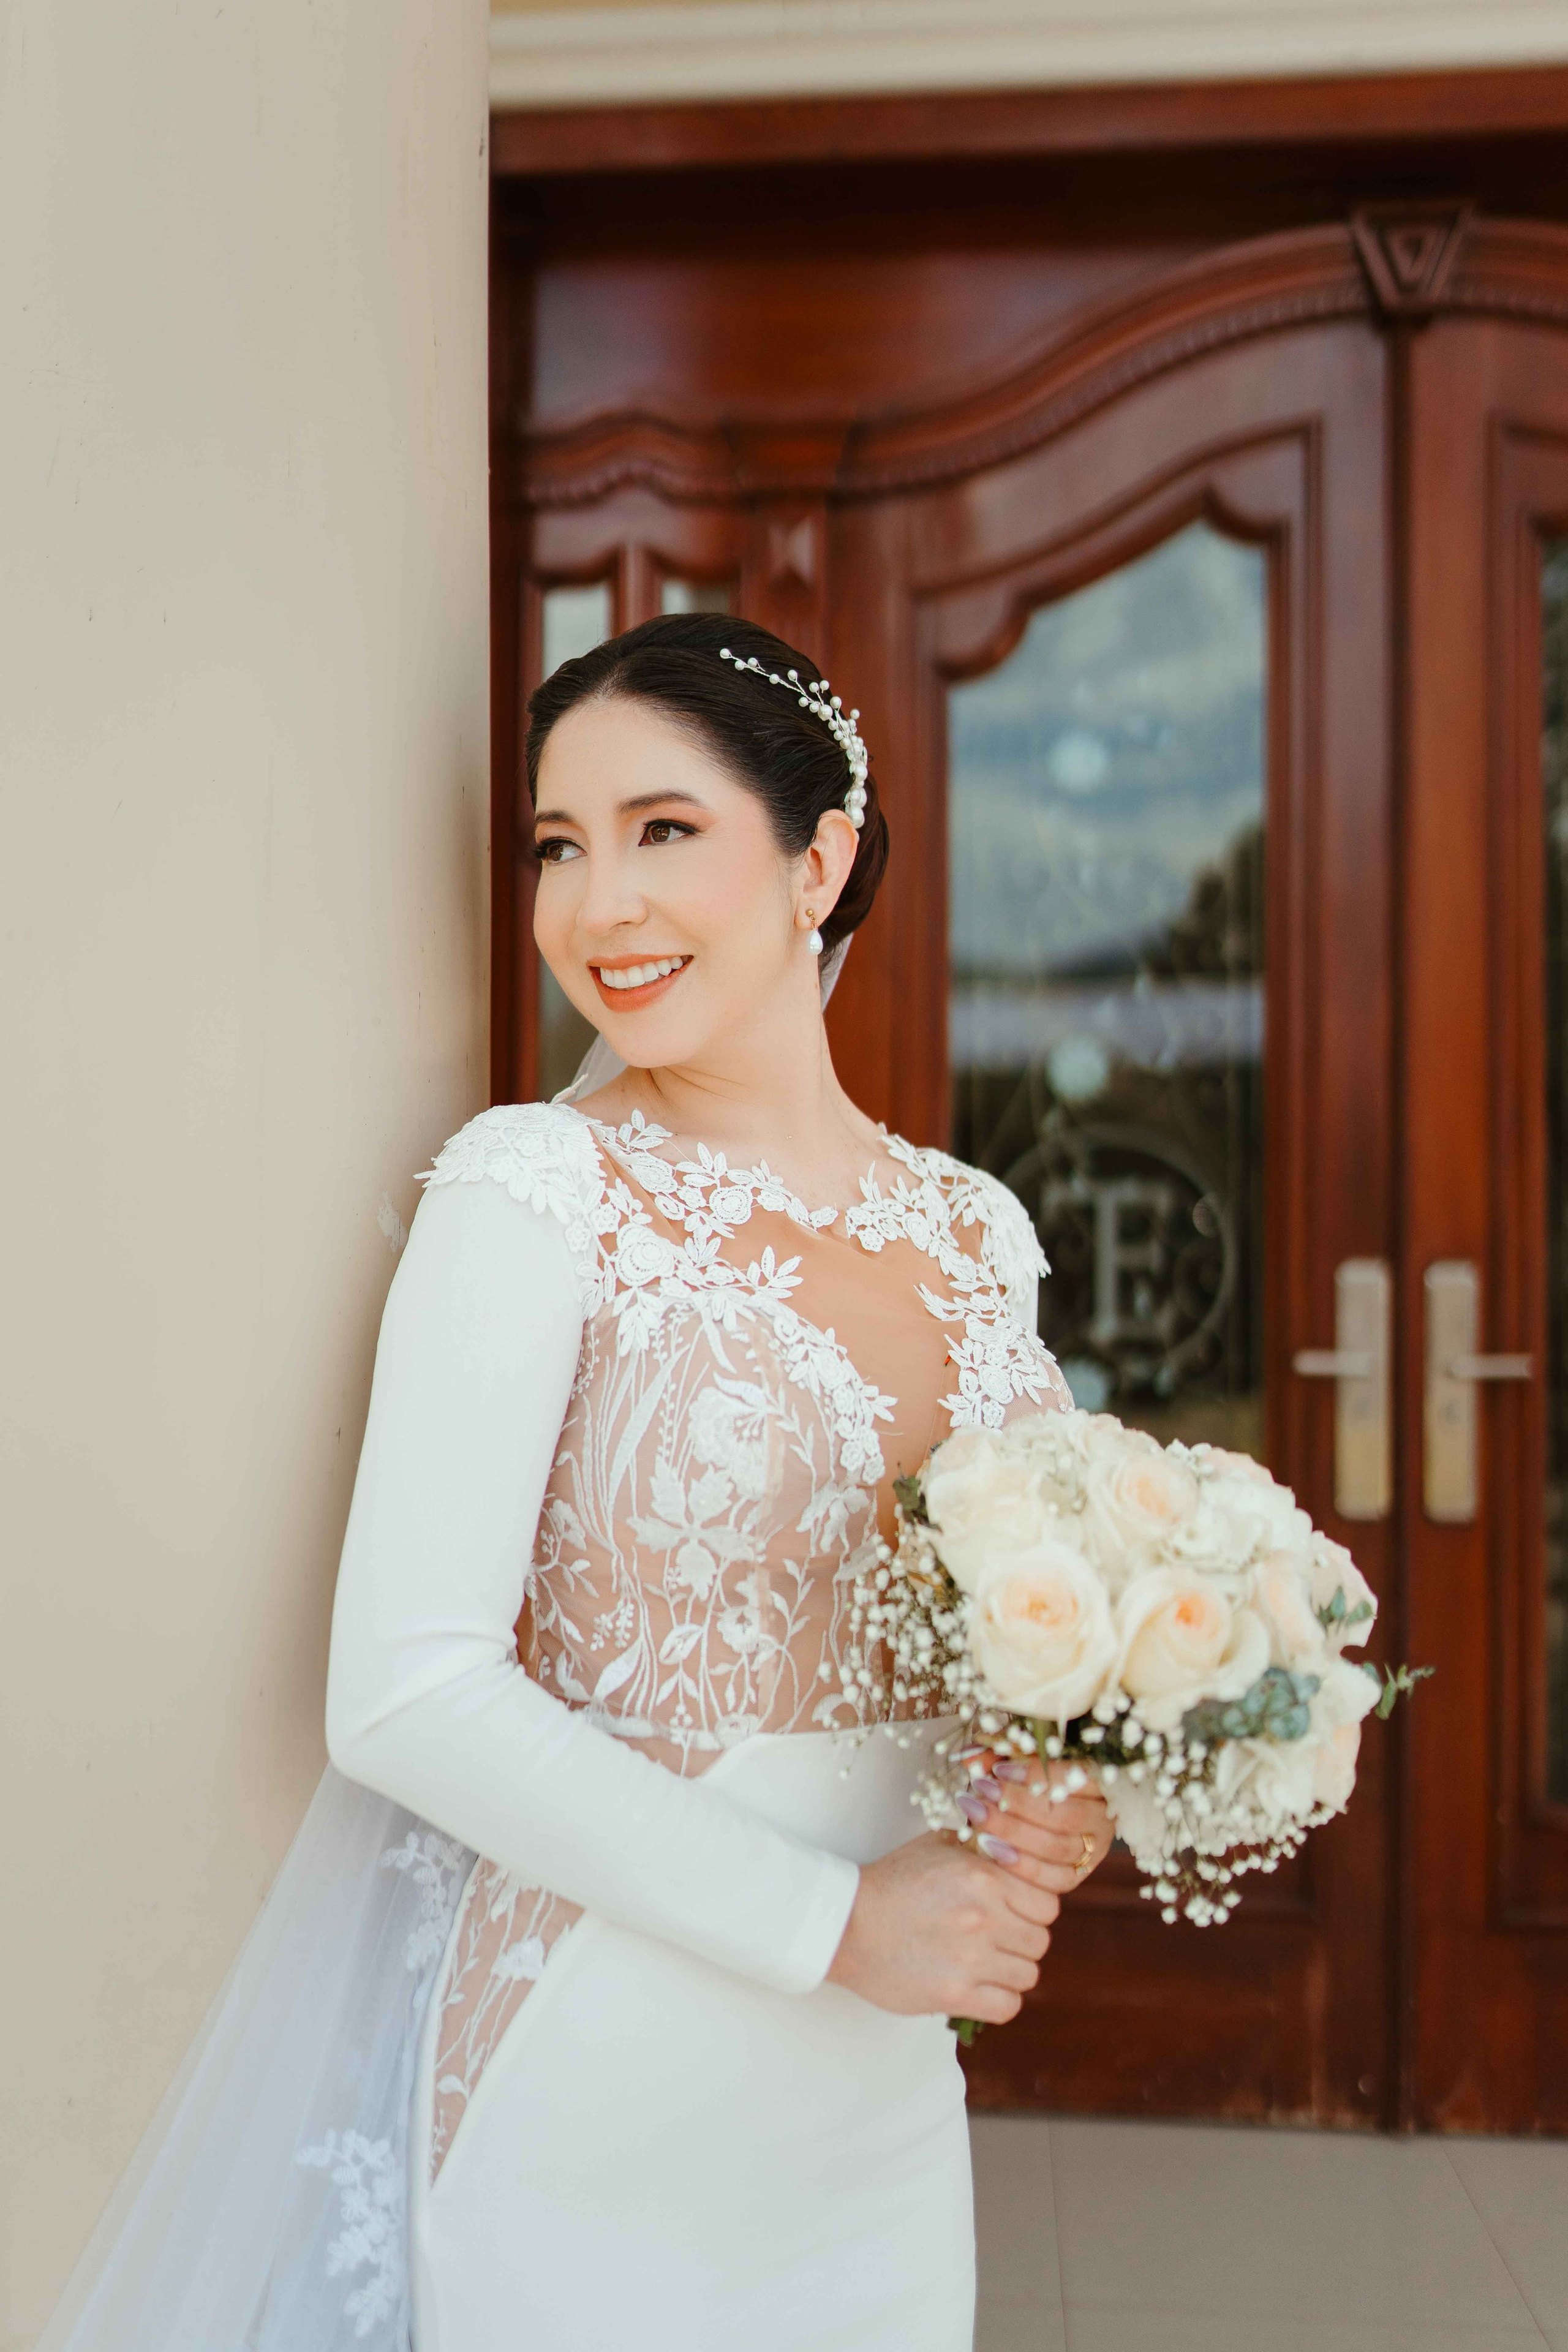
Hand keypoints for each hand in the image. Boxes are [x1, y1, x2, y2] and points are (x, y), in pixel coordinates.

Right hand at [826, 1831, 1058, 2024]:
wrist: (846, 1924)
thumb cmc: (892, 1882)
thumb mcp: (937, 1846)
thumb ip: (981, 1844)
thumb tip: (1014, 1842)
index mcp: (983, 1878)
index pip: (1047, 1904)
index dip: (1034, 1910)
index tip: (1015, 1913)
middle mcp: (983, 1917)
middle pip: (1041, 1940)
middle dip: (1023, 1940)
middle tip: (998, 1939)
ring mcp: (970, 1958)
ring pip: (1029, 1975)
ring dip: (1011, 1971)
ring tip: (985, 1964)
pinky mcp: (954, 1994)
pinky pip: (1007, 2006)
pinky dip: (999, 2000)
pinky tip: (979, 1988)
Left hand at [956, 1750, 1113, 1895]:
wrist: (1034, 1817)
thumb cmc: (1028, 1778)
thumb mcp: (1020, 1759)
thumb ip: (999, 1755)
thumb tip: (970, 1755)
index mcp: (1100, 1781)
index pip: (1074, 1777)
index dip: (1035, 1774)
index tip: (998, 1769)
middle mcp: (1103, 1818)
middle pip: (1065, 1816)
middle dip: (1017, 1803)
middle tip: (981, 1790)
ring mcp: (1094, 1850)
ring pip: (1057, 1848)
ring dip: (1013, 1832)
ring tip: (977, 1816)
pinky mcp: (1078, 1875)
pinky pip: (1054, 1878)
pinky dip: (1021, 1865)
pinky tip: (990, 1848)